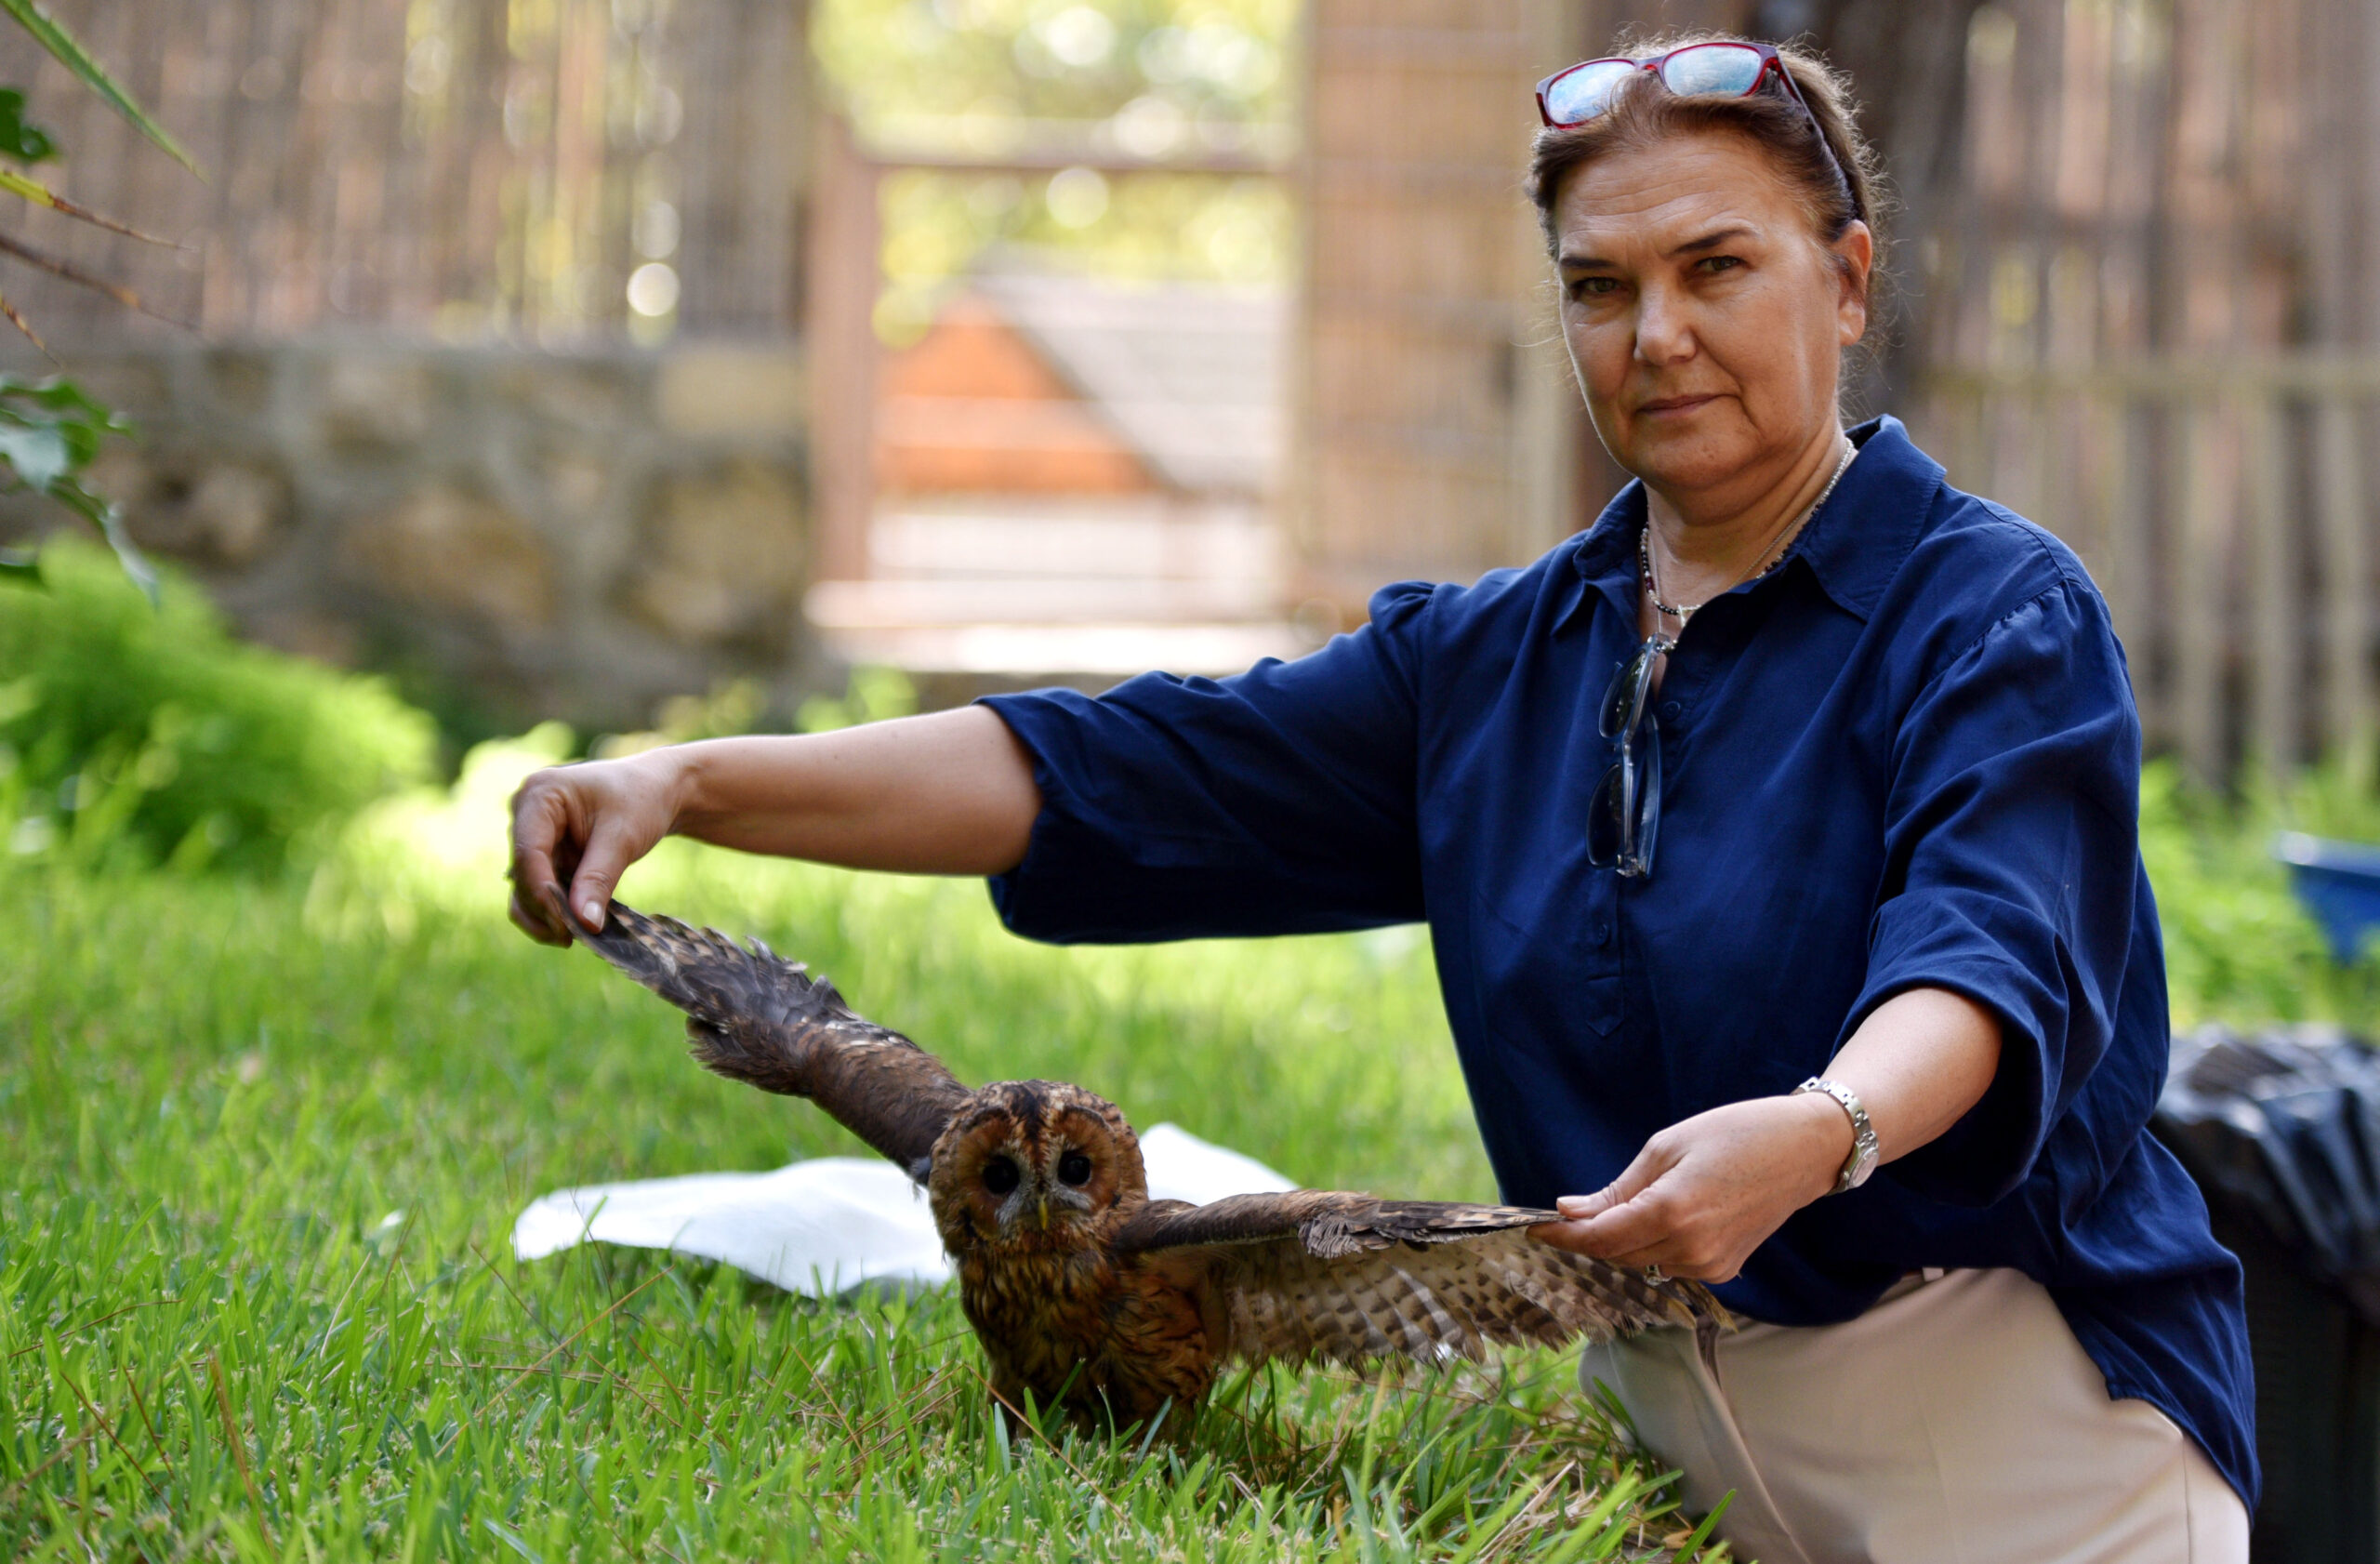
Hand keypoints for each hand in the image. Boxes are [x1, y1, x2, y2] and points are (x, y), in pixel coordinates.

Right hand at [508, 750, 687, 945]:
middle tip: (575, 938)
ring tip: (576, 936)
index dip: (542, 895)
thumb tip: (585, 924)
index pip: (528, 854)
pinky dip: (555, 910)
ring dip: (545, 916)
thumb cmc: (642, 800)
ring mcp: (532, 835)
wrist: (658, 790)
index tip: (566, 928)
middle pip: (523, 874)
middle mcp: (526, 814)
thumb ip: (599, 878)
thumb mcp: (623, 837)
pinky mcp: (544, 855)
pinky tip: (578, 926)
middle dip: (545, 910)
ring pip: (524, 888)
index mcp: (540, 795)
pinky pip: (540, 890)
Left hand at [1530, 1093, 1851, 1282]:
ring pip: (1641, 1262)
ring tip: (1616, 1209)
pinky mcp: (1725, 1269)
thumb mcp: (1666, 1148)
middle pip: (1616, 1254)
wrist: (1803, 1150)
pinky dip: (1651, 1247)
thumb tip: (1571, 1211)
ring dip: (1620, 1242)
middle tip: (1567, 1213)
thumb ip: (1617, 1189)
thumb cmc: (1735, 1134)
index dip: (1561, 1236)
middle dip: (1588, 1236)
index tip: (1532, 1227)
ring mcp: (1710, 1264)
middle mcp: (1690, 1248)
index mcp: (1670, 1211)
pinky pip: (1669, 1264)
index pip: (1599, 1238)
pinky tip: (1655, 1220)